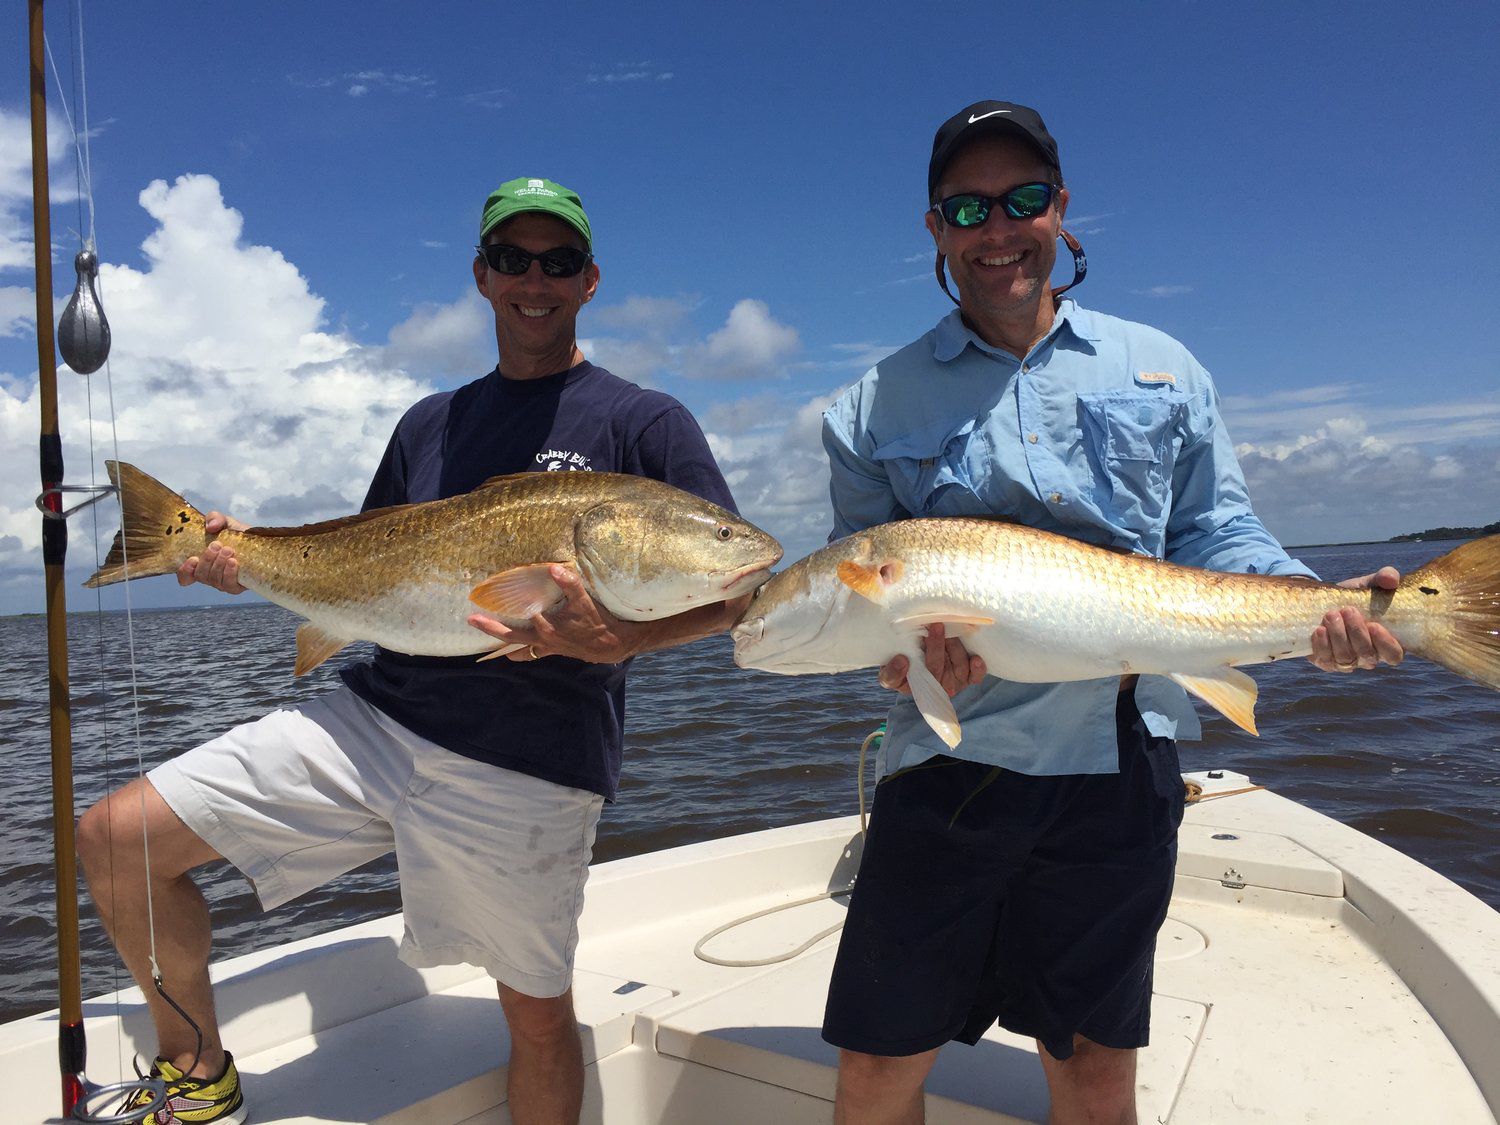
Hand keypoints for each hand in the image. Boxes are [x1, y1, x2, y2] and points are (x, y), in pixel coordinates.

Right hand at [177, 512, 247, 593]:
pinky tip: (233, 562)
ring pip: (214, 580)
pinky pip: (229, 586)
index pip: (185, 577)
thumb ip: (214, 518)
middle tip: (217, 545)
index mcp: (201, 564)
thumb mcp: (224, 522)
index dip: (185, 571)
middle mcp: (210, 575)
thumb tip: (211, 526)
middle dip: (207, 560)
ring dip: (219, 564)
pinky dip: (229, 573)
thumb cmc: (236, 534)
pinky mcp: (237, 587)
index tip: (192, 559)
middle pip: (200, 575)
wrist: (260, 542)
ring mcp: (223, 583)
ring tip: (228, 550)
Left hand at [467, 564, 641, 663]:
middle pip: (510, 635)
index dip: (508, 601)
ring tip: (486, 642)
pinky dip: (520, 653)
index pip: (521, 612)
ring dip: (503, 644)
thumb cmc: (596, 620)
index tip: (492, 591)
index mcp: (546, 626)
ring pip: (519, 648)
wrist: (610, 644)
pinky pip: (532, 654)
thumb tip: (553, 568)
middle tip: (471, 619)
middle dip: (490, 627)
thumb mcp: (584, 601)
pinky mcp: (553, 650)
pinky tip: (511, 654)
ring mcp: (546, 646)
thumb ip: (569, 584)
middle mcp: (542, 638)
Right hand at [877, 622, 986, 697]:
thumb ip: (894, 635)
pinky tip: (976, 659)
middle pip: (931, 670)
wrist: (932, 646)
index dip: (895, 672)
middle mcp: (924, 684)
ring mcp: (946, 682)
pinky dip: (976, 669)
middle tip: (935, 626)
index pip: (891, 679)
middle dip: (934, 649)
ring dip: (954, 649)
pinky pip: (973, 677)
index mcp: (899, 677)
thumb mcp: (895, 640)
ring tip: (951, 629)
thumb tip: (894, 619)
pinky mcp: (965, 679)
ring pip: (954, 669)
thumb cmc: (908, 643)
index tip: (901, 659)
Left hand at [1309, 567, 1404, 672]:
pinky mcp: (1326, 661)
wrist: (1326, 601)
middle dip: (1356, 632)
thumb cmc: (1357, 596)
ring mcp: (1347, 661)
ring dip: (1338, 636)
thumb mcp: (1371, 584)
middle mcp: (1368, 656)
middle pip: (1367, 656)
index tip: (1375, 625)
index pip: (1394, 655)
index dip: (1386, 644)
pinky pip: (1325, 661)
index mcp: (1387, 642)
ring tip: (1331, 615)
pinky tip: (1319, 629)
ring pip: (1346, 659)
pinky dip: (1322, 646)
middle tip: (1347, 610)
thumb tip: (1390, 579)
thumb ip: (1386, 577)